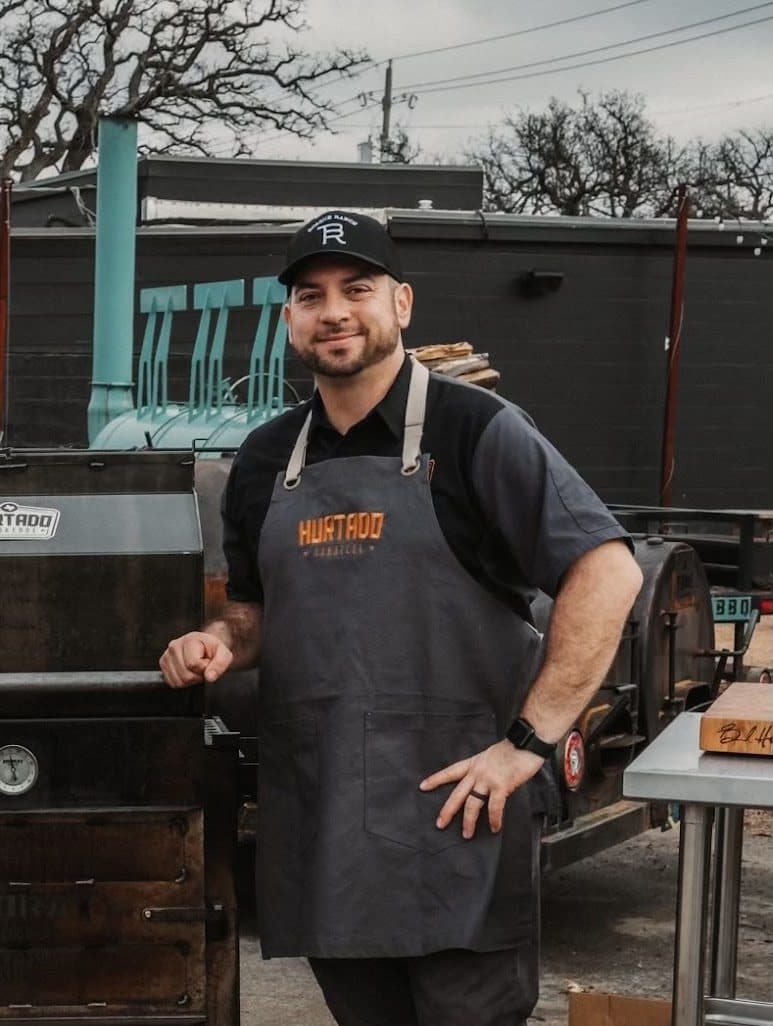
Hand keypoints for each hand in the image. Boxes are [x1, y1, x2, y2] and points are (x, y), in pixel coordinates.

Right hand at [159, 631, 232, 687]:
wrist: (205, 648)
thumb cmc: (213, 650)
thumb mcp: (224, 655)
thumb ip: (220, 664)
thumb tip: (209, 677)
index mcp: (189, 640)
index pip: (193, 664)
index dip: (204, 668)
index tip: (208, 662)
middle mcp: (174, 646)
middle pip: (185, 675)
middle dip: (197, 676)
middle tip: (202, 667)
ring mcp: (167, 655)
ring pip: (178, 681)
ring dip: (190, 680)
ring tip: (195, 669)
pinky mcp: (163, 664)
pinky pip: (172, 683)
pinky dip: (182, 682)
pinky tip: (188, 672)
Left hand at [419, 740, 543, 838]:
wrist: (525, 743)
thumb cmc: (512, 750)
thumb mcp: (491, 757)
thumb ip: (484, 771)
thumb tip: (485, 786)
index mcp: (473, 763)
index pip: (450, 772)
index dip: (436, 779)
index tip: (423, 786)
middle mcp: (477, 772)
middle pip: (457, 793)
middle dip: (447, 810)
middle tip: (439, 824)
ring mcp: (488, 779)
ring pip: (472, 803)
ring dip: (468, 821)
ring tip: (466, 834)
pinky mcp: (501, 785)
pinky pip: (494, 807)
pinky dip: (493, 819)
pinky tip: (494, 828)